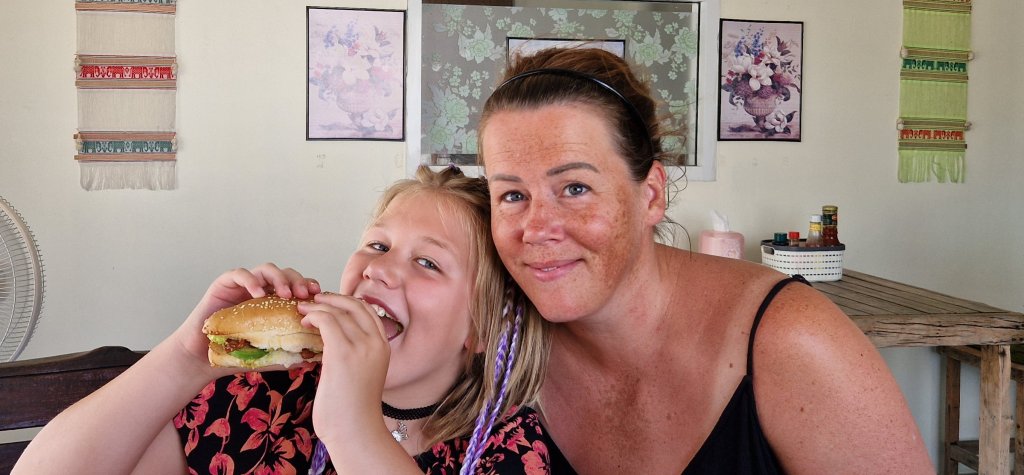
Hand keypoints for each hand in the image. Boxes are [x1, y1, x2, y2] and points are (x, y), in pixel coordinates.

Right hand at [168, 263, 321, 375]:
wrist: (203, 359)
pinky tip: (257, 293)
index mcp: (274, 302)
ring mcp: (243, 285)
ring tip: (285, 294)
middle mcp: (261, 290)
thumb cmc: (236, 354)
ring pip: (266, 269)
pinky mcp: (223, 284)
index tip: (319, 296)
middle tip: (304, 294)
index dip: (309, 287)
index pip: (297, 286)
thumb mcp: (268, 354)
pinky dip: (250, 280)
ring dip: (279, 278)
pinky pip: (239, 274)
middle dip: (298, 281)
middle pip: (286, 273)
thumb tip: (315, 358)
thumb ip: (289, 352)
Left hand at [299, 293, 389, 445]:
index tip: (329, 304)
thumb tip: (331, 346)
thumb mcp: (361, 375)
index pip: (367, 312)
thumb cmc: (353, 411)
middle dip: (332, 299)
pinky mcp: (342, 352)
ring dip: (318, 306)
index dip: (347, 302)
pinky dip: (314, 315)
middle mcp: (375, 342)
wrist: (355, 431)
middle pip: (355, 305)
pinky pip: (327, 320)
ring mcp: (361, 346)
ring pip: (339, 311)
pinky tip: (305, 321)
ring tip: (303, 309)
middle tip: (314, 301)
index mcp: (383, 347)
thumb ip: (354, 356)